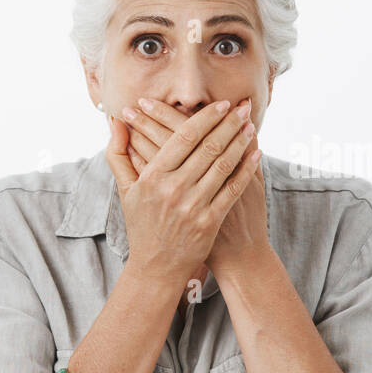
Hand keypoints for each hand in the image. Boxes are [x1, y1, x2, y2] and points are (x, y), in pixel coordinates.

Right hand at [118, 97, 269, 279]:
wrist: (155, 268)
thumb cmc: (141, 225)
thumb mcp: (124, 190)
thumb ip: (118, 153)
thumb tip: (115, 121)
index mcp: (152, 178)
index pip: (183, 137)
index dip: (206, 117)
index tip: (221, 104)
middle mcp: (173, 190)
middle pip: (208, 146)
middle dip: (229, 123)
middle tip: (243, 107)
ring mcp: (192, 206)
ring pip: (223, 164)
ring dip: (240, 141)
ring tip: (250, 125)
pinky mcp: (209, 222)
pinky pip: (232, 188)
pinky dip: (246, 169)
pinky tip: (256, 154)